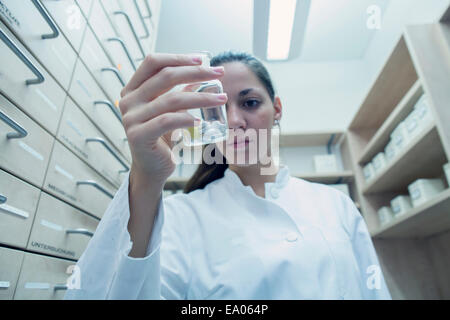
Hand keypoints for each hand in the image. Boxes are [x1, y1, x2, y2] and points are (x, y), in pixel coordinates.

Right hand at [118, 53, 227, 185]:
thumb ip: (180, 91)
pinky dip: (187, 118)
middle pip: (165, 76)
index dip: (178, 57)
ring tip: (221, 99)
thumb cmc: (162, 137)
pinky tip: (201, 121)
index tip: (202, 59)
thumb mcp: (170, 110)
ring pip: (171, 99)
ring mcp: (130, 118)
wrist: (152, 168)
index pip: (153, 62)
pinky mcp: (138, 135)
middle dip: (196, 72)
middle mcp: (128, 100)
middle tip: (219, 74)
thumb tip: (203, 71)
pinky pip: (167, 121)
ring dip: (201, 97)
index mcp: (132, 89)